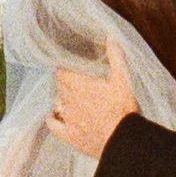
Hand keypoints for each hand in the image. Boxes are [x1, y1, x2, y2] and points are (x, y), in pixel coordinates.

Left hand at [49, 40, 138, 160]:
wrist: (123, 140)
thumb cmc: (123, 109)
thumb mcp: (123, 79)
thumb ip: (116, 57)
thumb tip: (111, 36)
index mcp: (79, 85)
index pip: (61, 73)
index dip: (64, 70)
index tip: (69, 69)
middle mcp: (69, 100)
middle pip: (59, 87)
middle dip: (65, 84)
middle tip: (74, 83)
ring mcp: (68, 119)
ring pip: (57, 104)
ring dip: (61, 100)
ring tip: (70, 99)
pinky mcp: (70, 136)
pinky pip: (53, 126)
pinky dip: (52, 119)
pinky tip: (54, 116)